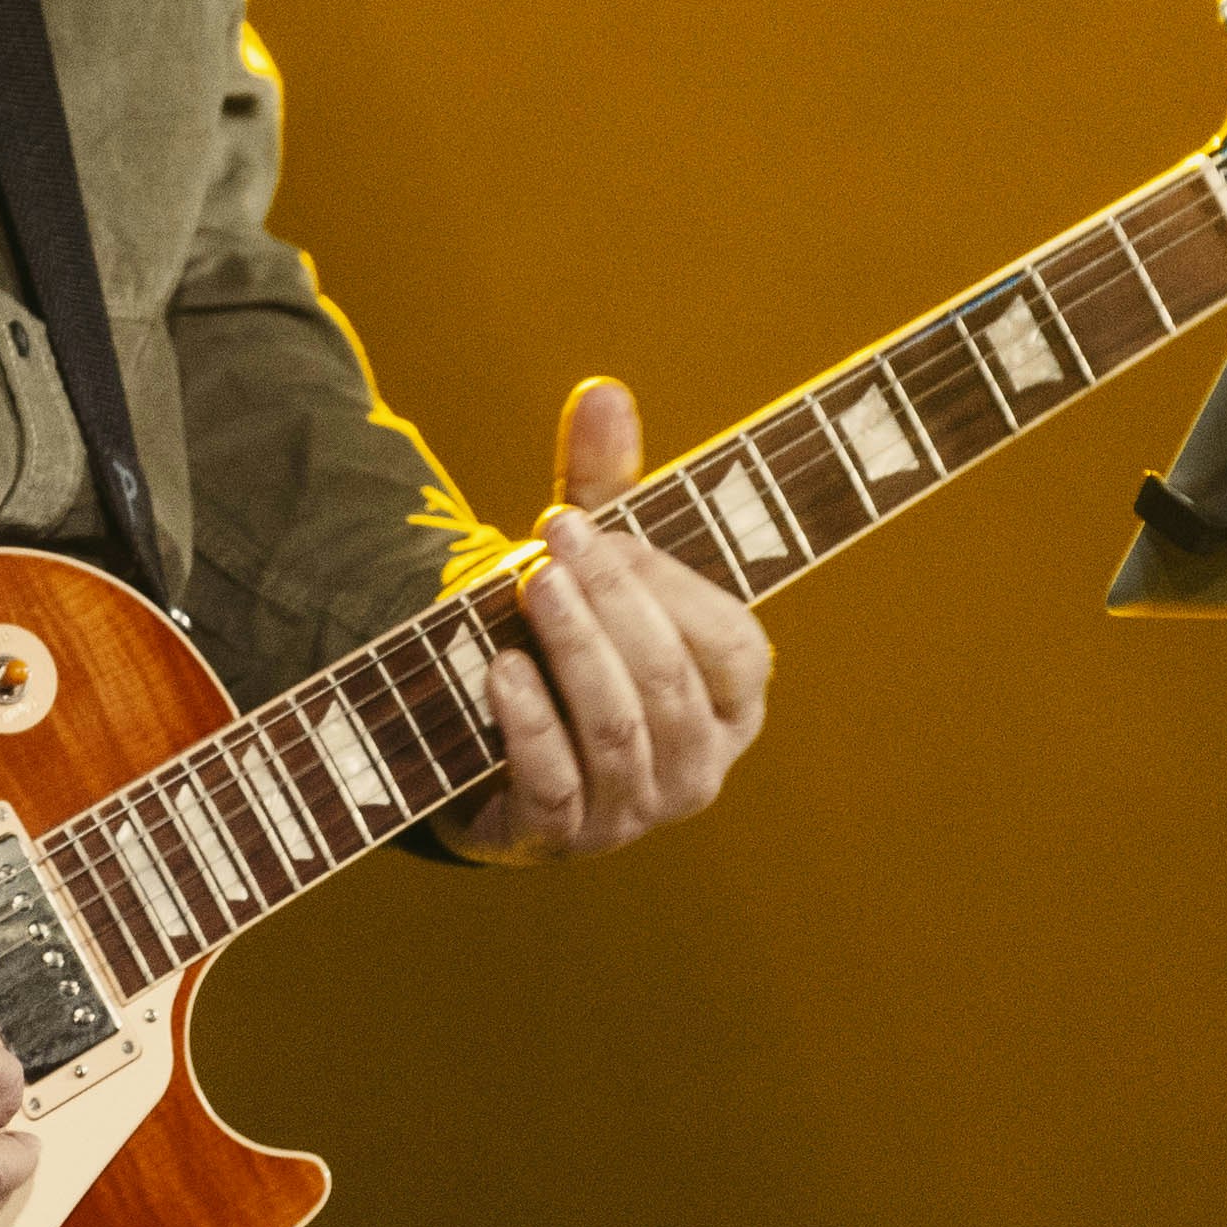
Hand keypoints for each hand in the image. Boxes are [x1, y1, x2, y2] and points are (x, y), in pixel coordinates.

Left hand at [436, 377, 776, 867]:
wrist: (493, 742)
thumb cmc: (570, 642)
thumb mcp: (594, 567)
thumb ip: (604, 485)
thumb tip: (602, 390)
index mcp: (731, 702)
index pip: (733, 646)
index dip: (670, 585)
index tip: (604, 528)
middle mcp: (697, 767)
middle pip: (669, 681)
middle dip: (612, 603)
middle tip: (553, 539)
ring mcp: (631, 812)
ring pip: (618, 732)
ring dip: (573, 652)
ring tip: (529, 586)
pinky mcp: (558, 836)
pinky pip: (554, 786)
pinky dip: (527, 727)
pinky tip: (498, 670)